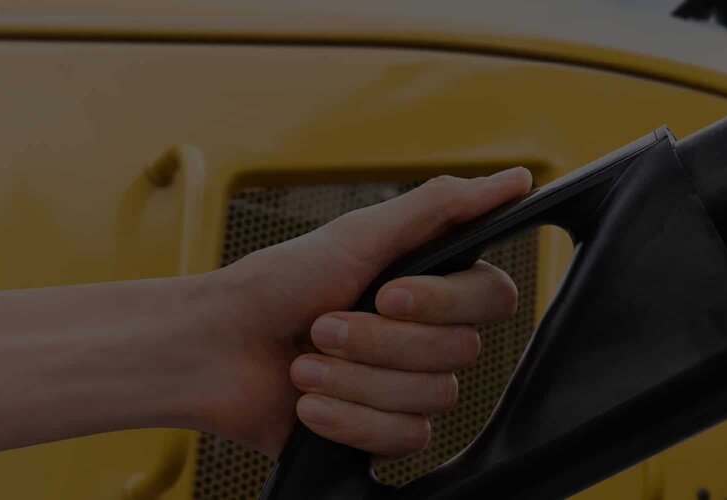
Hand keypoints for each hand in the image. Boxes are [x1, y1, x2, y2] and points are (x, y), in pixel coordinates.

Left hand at [192, 168, 531, 456]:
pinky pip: (405, 438)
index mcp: (429, 284)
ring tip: (304, 364)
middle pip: (461, 352)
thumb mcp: (359, 233)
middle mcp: (425, 336)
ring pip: (433, 398)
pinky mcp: (382, 433)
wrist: (212, 351)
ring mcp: (405, 387)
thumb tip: (514, 179)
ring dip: (357, 380)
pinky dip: (349, 419)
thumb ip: (442, 206)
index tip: (389, 294)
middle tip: (323, 325)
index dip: (443, 303)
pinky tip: (311, 403)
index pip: (493, 298)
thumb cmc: (274, 285)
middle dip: (380, 342)